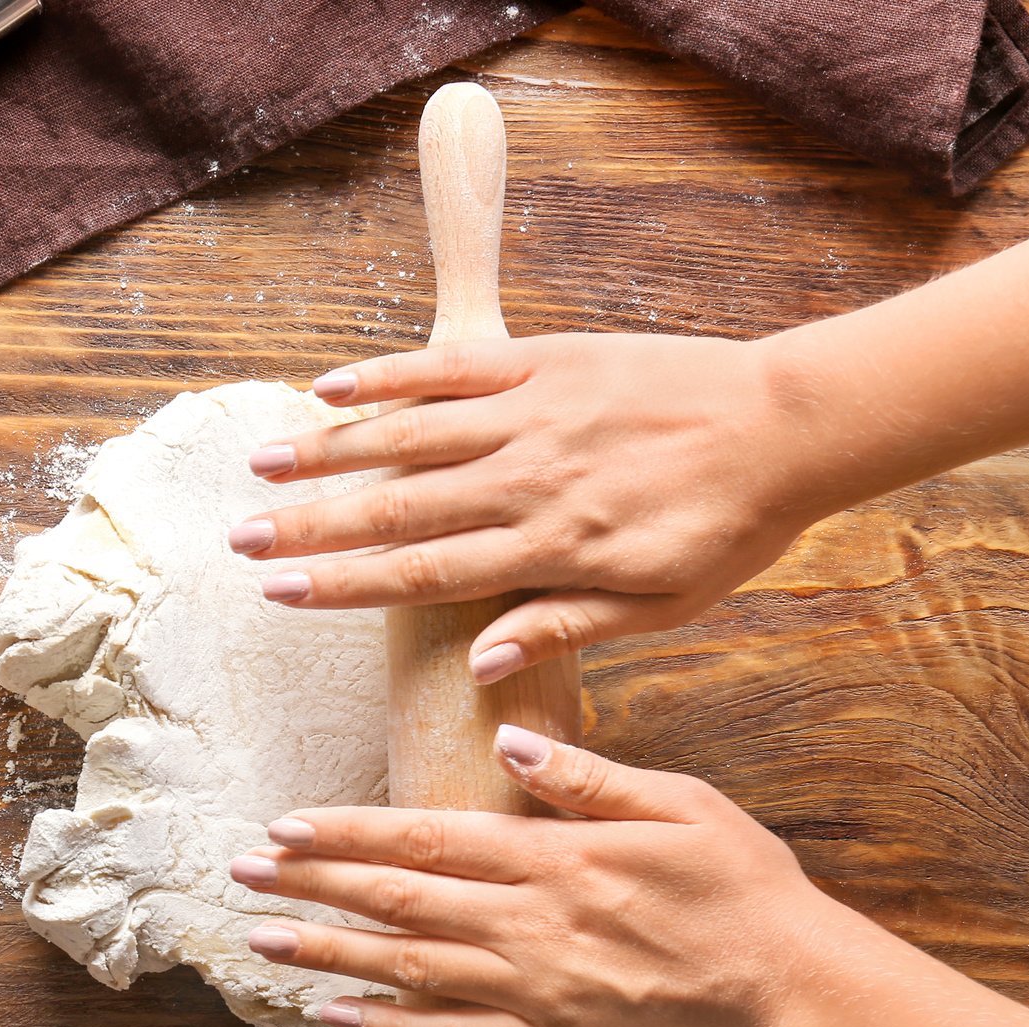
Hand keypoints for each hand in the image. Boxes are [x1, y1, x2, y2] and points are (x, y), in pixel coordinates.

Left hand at [227, 725, 890, 1026]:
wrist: (793, 990)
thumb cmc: (742, 885)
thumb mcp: (679, 802)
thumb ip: (589, 778)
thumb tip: (515, 743)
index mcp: (554, 857)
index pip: (424, 838)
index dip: (345, 833)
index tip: (283, 825)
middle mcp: (530, 924)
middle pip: (397, 901)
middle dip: (311, 886)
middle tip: (239, 874)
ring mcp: (535, 990)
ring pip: (408, 971)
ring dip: (328, 956)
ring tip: (261, 942)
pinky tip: (336, 1019)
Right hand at [229, 333, 834, 683]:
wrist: (789, 424)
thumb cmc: (725, 527)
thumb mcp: (660, 605)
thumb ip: (563, 629)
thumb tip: (475, 665)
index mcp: (552, 547)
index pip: (425, 570)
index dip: (345, 583)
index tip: (281, 592)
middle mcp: (529, 479)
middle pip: (398, 506)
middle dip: (311, 526)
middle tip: (239, 540)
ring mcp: (533, 413)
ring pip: (411, 434)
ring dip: (329, 450)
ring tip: (261, 466)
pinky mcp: (546, 360)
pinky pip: (452, 368)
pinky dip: (389, 376)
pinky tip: (330, 386)